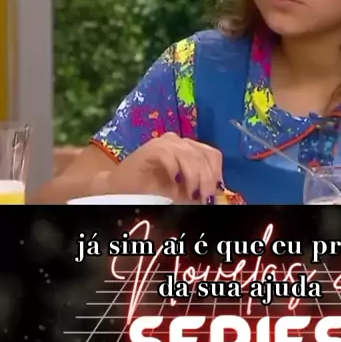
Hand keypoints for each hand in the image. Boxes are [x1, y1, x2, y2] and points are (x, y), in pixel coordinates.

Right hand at [94, 133, 223, 203]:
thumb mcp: (181, 193)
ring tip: (191, 195)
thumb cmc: (151, 192)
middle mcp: (179, 142)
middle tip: (205, 199)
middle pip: (204, 156)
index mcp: (189, 149)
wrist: (119, 189)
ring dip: (194, 178)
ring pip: (189, 155)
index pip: (212, 155)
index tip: (216, 194)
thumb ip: (198, 191)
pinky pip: (169, 156)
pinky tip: (174, 184)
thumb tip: (219, 200)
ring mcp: (165, 142)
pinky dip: (175, 171)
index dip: (217, 174)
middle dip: (207, 180)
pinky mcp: (151, 148)